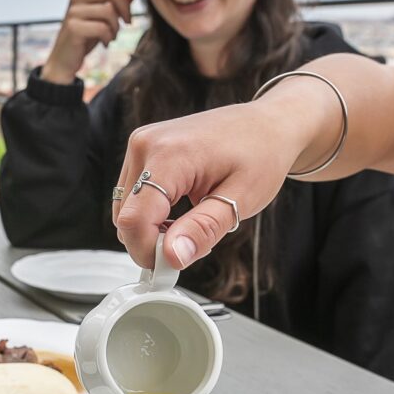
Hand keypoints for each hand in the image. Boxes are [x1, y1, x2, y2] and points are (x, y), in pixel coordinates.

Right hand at [41, 0, 134, 84]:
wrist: (65, 59)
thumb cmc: (86, 37)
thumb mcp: (103, 18)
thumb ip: (116, 4)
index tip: (132, 1)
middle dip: (125, 9)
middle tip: (127, 23)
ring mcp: (74, 12)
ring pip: (108, 10)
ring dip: (116, 27)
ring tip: (112, 36)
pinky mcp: (74, 27)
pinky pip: (102, 28)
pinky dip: (108, 38)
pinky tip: (105, 44)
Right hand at [112, 98, 314, 269]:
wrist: (268, 125)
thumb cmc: (261, 155)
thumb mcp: (240, 199)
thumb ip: (203, 229)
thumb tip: (172, 256)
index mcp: (170, 155)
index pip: (134, 219)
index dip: (148, 252)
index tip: (172, 268)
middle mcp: (147, 145)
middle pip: (125, 217)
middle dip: (153, 242)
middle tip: (193, 244)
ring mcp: (142, 144)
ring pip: (126, 210)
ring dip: (152, 229)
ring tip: (192, 225)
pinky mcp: (143, 149)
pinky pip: (133, 196)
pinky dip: (152, 214)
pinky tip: (181, 213)